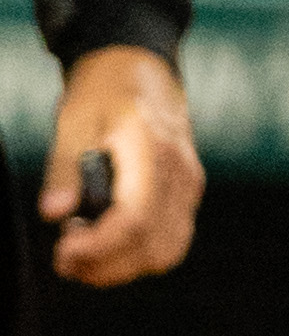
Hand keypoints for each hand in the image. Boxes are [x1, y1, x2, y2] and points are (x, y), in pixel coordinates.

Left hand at [41, 44, 198, 286]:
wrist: (141, 68)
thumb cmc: (103, 92)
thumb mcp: (72, 121)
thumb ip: (63, 169)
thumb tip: (53, 214)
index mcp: (151, 148)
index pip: (134, 219)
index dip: (97, 248)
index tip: (62, 251)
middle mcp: (179, 170)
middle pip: (151, 246)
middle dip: (104, 266)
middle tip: (65, 256)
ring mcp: (189, 183)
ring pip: (165, 252)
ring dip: (122, 266)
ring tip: (85, 251)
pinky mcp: (188, 191)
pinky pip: (172, 240)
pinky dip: (140, 255)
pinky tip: (109, 240)